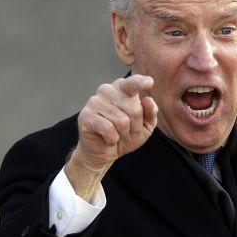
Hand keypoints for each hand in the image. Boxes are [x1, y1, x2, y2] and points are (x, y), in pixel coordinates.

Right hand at [66, 74, 157, 200]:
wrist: (105, 154)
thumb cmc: (126, 137)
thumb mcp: (145, 129)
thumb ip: (151, 114)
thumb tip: (149, 101)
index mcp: (122, 90)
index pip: (131, 83)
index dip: (140, 82)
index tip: (149, 83)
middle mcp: (107, 91)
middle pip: (132, 109)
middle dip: (135, 127)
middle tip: (126, 133)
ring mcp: (94, 102)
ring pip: (121, 120)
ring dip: (123, 134)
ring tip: (116, 136)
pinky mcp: (85, 116)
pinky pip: (108, 128)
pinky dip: (112, 138)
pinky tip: (107, 139)